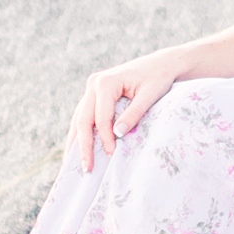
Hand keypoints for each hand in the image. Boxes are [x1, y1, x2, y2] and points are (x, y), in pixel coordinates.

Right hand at [68, 49, 183, 171]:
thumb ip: (134, 114)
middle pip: (83, 119)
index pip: (100, 117)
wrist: (160, 64)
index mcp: (106, 82)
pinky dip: (81, 133)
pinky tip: (78, 149)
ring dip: (76, 142)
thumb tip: (117, 135)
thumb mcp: (150, 95)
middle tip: (86, 169)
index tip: (111, 155)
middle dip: (83, 146)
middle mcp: (93, 84)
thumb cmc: (158, 78)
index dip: (104, 138)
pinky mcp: (94, 94)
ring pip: (78, 119)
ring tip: (73, 165)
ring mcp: (91, 88)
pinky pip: (83, 116)